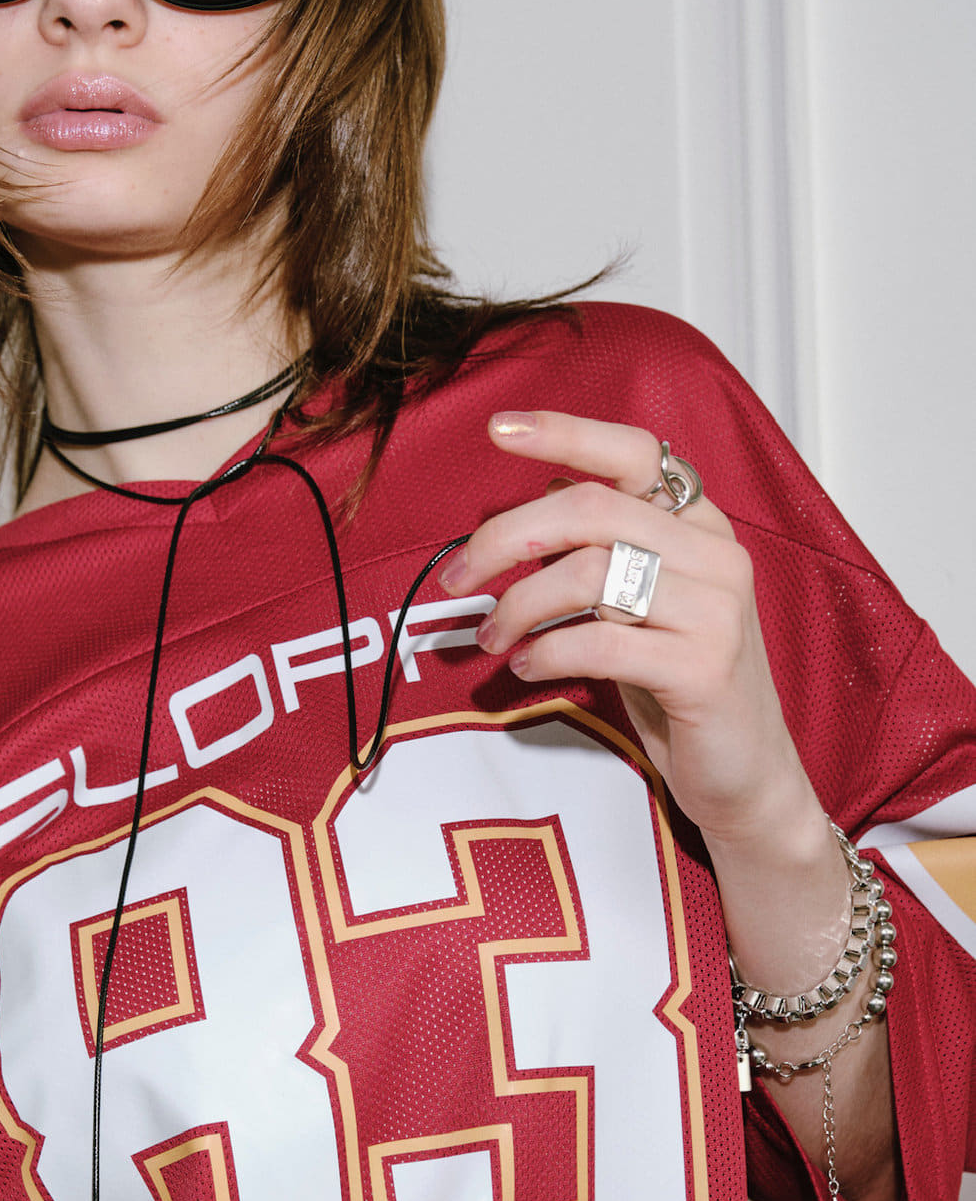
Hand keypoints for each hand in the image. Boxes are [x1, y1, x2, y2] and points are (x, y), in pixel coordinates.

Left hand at [438, 409, 818, 851]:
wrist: (743, 771)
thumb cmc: (675, 680)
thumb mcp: (637, 601)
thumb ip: (601, 545)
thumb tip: (539, 492)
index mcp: (698, 523)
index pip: (632, 452)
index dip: (564, 432)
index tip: (498, 429)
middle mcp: (717, 552)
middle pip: (590, 510)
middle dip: (505, 539)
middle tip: (456, 579)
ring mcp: (718, 609)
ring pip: (589, 573)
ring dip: (518, 605)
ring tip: (492, 638)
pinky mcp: (705, 668)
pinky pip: (601, 641)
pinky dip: (548, 652)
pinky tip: (527, 668)